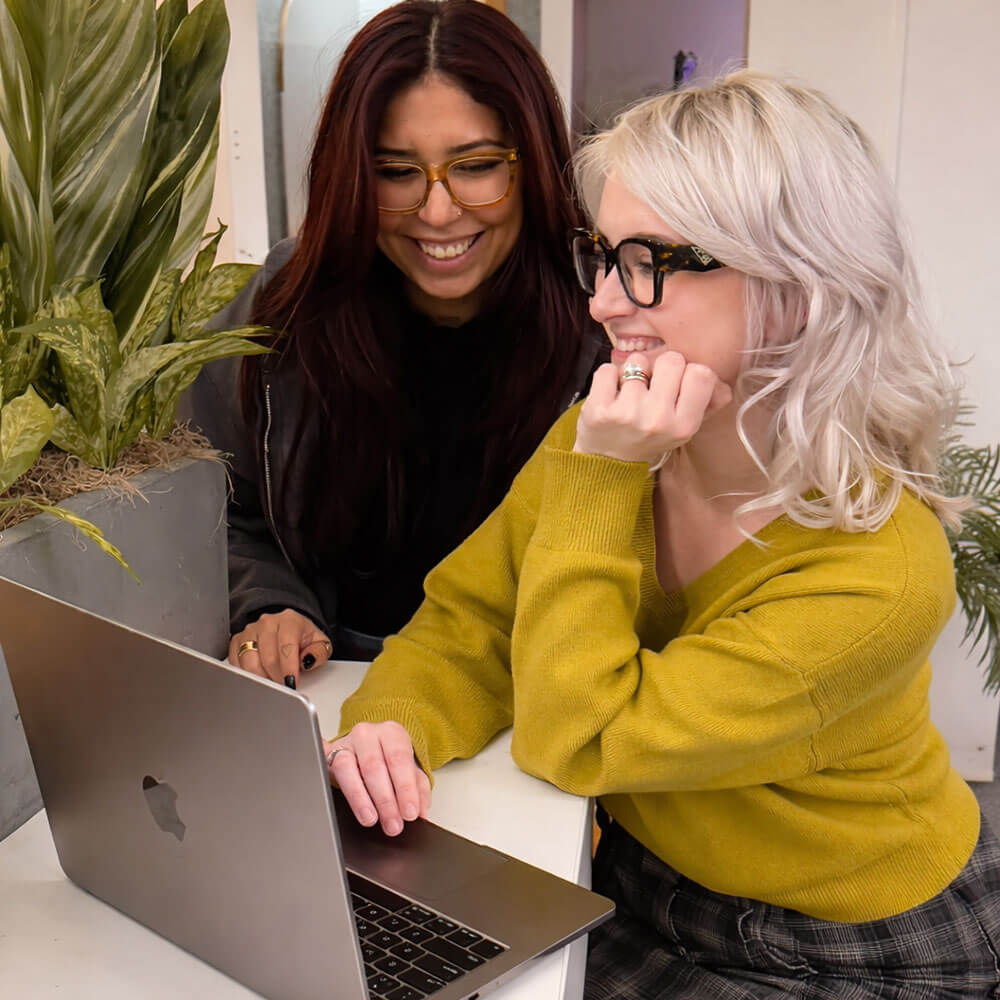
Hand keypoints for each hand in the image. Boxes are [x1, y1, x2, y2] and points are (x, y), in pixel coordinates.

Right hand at [229, 609, 332, 685]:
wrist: (290, 628)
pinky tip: (259, 677)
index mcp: (289, 621)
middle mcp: (267, 623)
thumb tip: (308, 660)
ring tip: (273, 683)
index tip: (291, 684)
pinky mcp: (237, 641)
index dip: (289, 669)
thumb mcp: (320, 644)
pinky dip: (247, 675)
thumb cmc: (303, 638)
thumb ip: (318, 653)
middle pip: (267, 658)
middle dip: (276, 678)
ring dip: (261, 678)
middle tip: (284, 688)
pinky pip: (237, 663)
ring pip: (249, 662)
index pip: (286, 647)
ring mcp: (250, 631)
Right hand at [324, 722, 430, 836]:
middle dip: (385, 800)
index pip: (399, 759)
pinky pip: (324, 765)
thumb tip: (420, 813)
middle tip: (393, 824)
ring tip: (371, 819)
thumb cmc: (390, 760)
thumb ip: (419, 791)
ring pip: (347, 768)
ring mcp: (345, 743)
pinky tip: (332, 794)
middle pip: (373, 765)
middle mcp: (367, 734)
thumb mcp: (411, 771)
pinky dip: (324, 775)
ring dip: (360, 799)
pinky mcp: (327, 755)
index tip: (409, 812)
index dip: (405, 788)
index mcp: (392, 733)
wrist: (371, 748)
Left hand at [574, 352, 731, 463]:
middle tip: (652, 386)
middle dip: (661, 367)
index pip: (702, 373)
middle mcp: (659, 420)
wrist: (608, 462)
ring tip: (629, 394)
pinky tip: (610, 396)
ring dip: (633, 372)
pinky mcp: (600, 409)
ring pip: (638, 361)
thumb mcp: (682, 427)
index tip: (677, 385)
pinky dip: (608, 377)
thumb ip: (707, 403)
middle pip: (672, 359)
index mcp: (684, 425)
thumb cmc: (649, 436)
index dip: (688, 372)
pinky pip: (608, 369)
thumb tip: (724, 386)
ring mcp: (628, 414)